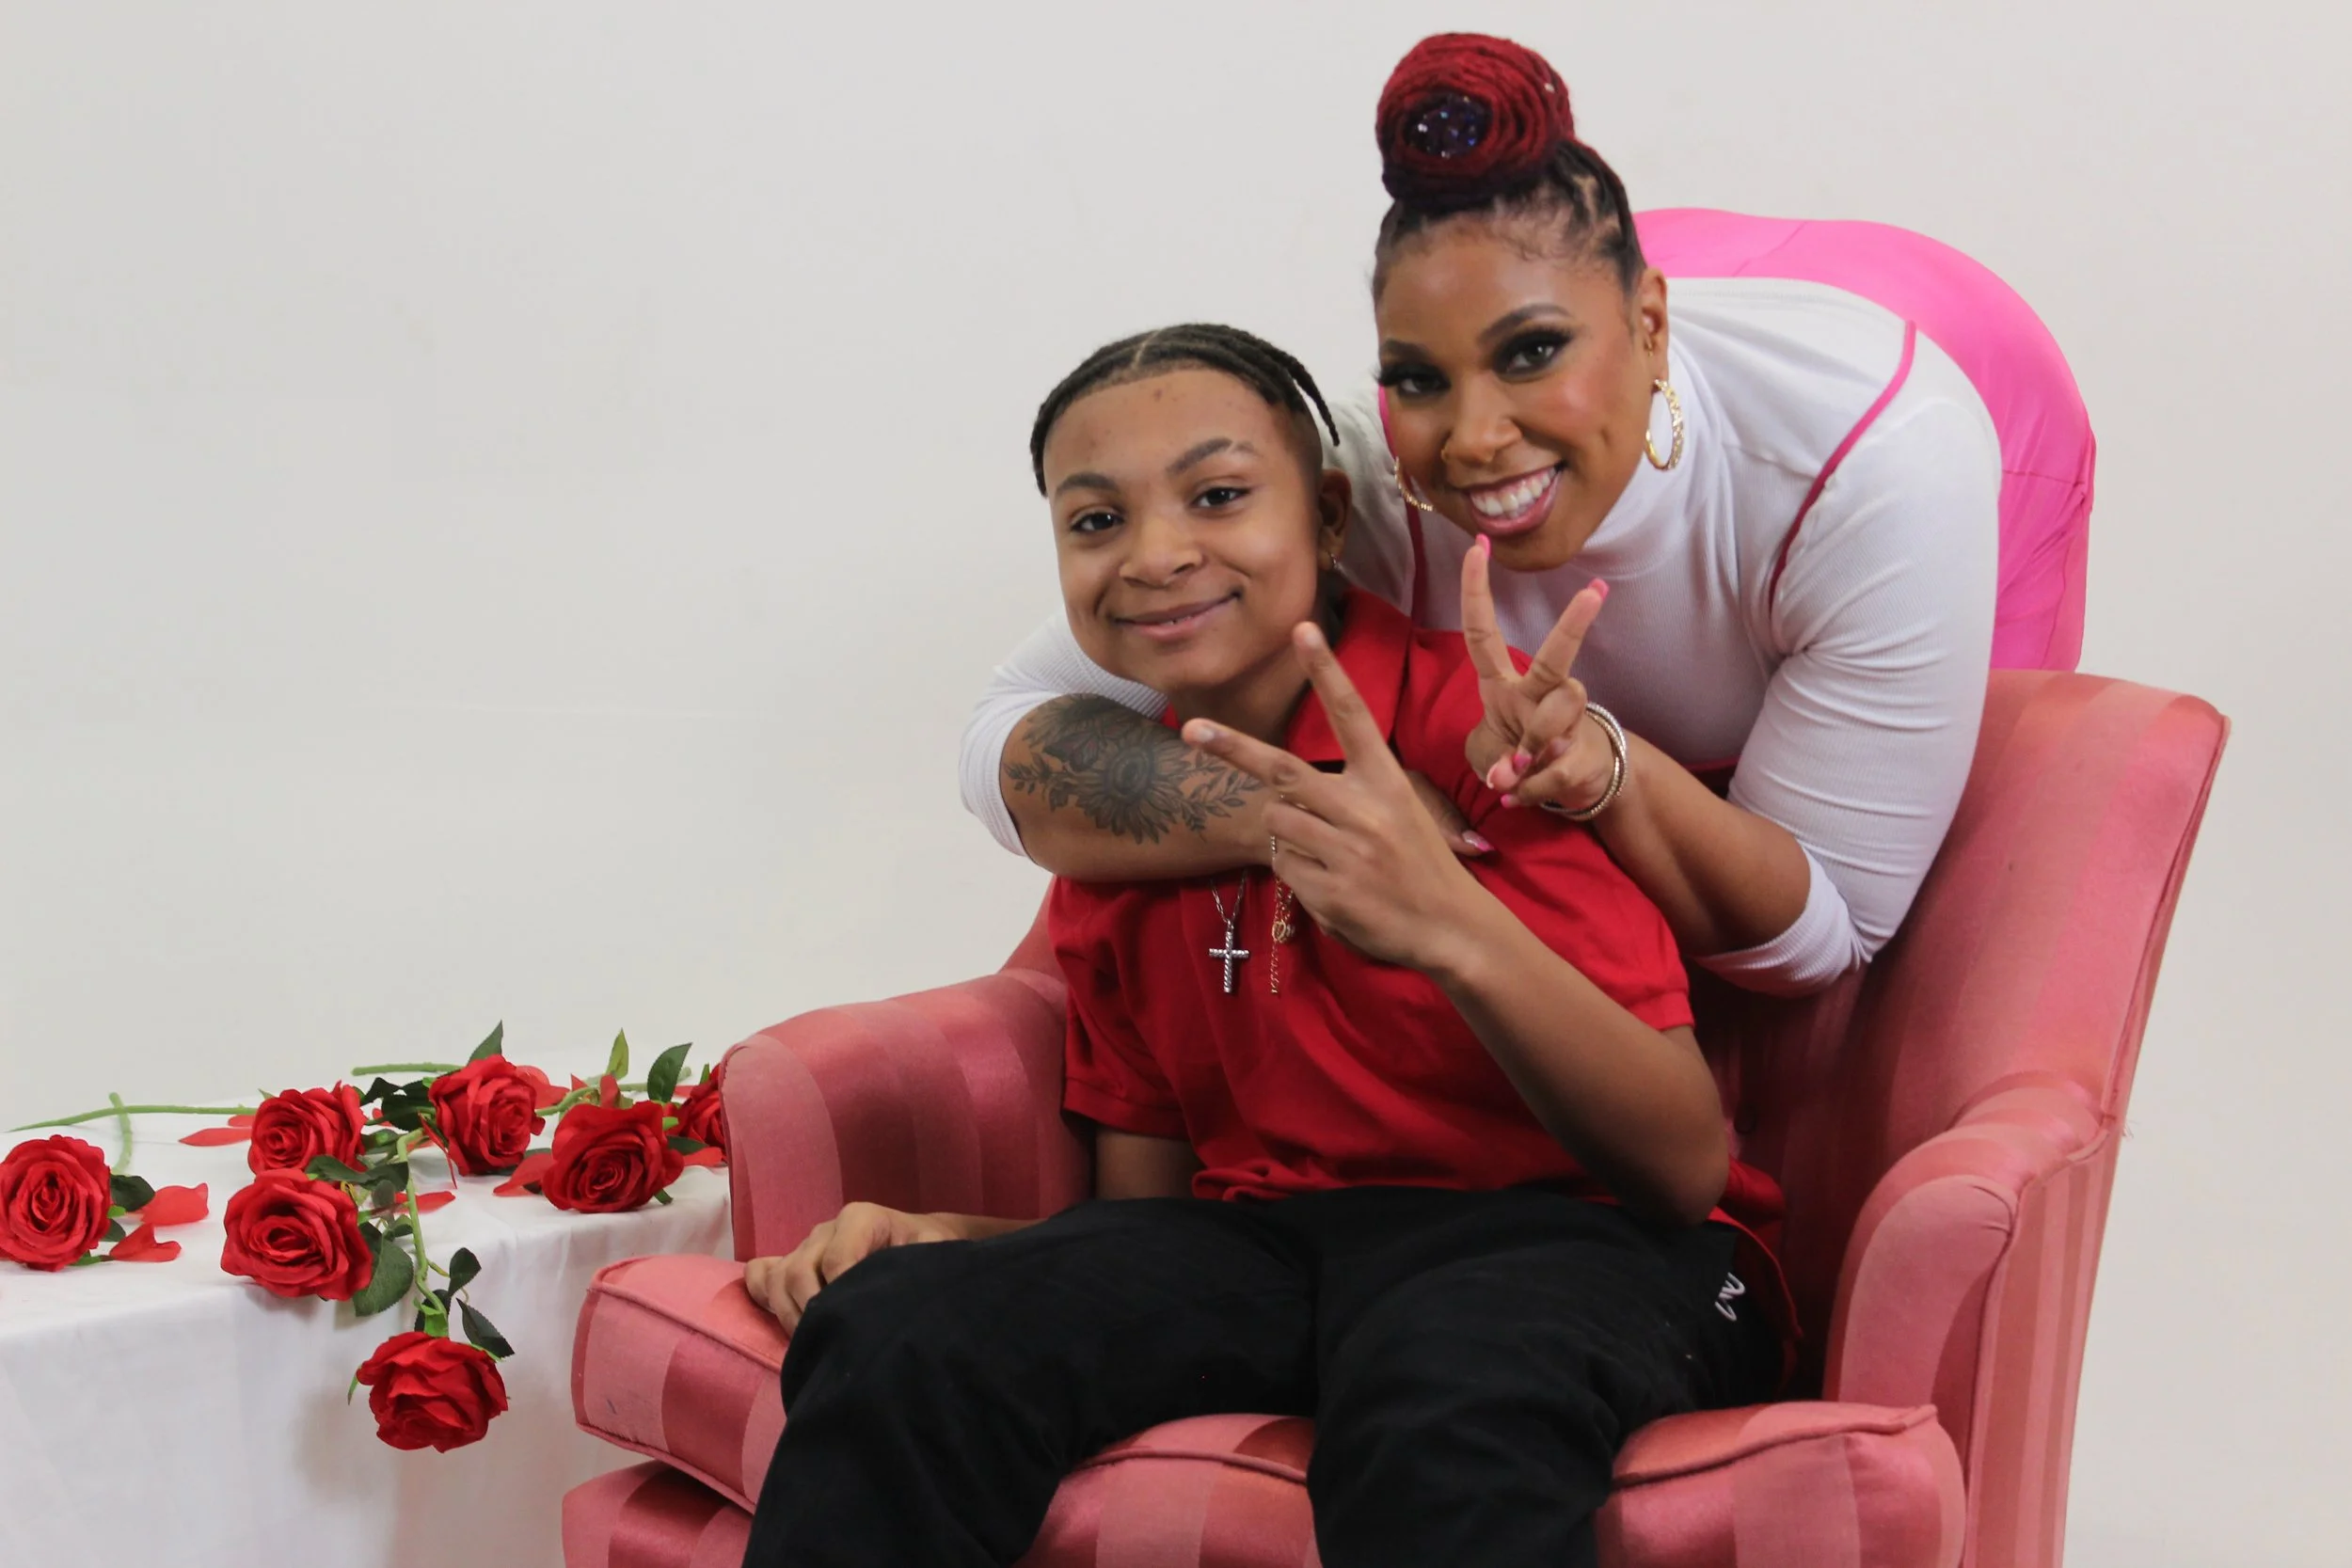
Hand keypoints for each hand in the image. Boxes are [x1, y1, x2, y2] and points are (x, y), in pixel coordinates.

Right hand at [743, 1202, 960, 1334]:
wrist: (920, 1241)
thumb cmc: (928, 1251)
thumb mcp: (934, 1253)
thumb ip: (922, 1267)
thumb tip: (902, 1305)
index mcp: (861, 1219)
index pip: (837, 1259)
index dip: (841, 1295)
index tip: (856, 1325)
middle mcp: (826, 1229)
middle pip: (798, 1270)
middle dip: (810, 1311)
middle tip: (830, 1341)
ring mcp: (806, 1246)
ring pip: (777, 1278)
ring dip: (789, 1315)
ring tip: (814, 1340)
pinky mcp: (792, 1261)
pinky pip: (760, 1273)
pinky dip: (762, 1297)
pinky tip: (782, 1319)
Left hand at [1183, 623, 1488, 972]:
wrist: (1450, 928)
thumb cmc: (1420, 864)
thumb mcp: (1402, 812)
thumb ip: (1352, 792)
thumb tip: (1284, 791)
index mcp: (1387, 780)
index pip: (1353, 714)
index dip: (1327, 670)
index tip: (1302, 629)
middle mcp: (1366, 809)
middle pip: (1283, 769)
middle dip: (1232, 748)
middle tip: (1192, 728)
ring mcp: (1346, 850)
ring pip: (1276, 821)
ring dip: (1286, 832)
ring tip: (1326, 852)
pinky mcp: (1330, 890)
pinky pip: (1283, 866)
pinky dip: (1297, 871)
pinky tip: (1332, 883)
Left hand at [1460, 535, 1615, 812]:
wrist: (1577, 781)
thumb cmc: (1527, 752)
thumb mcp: (1494, 753)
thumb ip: (1494, 762)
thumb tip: (1505, 777)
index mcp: (1504, 685)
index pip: (1483, 634)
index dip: (1476, 593)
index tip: (1476, 546)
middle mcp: (1537, 693)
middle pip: (1554, 658)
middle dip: (1572, 626)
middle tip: (1593, 593)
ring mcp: (1565, 721)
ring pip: (1554, 721)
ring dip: (1531, 751)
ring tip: (1517, 773)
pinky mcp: (1581, 754)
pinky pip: (1554, 771)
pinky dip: (1533, 790)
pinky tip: (1520, 794)